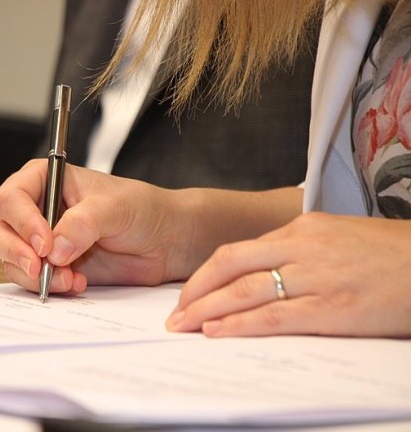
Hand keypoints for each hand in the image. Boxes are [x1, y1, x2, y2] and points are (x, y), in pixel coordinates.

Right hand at [0, 160, 194, 294]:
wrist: (164, 241)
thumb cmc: (142, 209)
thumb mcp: (116, 207)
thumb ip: (84, 224)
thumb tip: (54, 249)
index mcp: (43, 180)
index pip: (11, 198)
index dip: (22, 222)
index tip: (45, 243)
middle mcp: (34, 210)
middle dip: (12, 252)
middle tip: (39, 269)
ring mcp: (39, 242)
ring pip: (9, 261)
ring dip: (36, 275)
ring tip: (72, 279)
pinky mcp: (51, 268)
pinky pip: (31, 282)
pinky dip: (49, 287)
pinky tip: (78, 283)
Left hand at [166, 212, 410, 337]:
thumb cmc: (386, 253)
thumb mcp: (335, 237)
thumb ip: (295, 250)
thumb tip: (258, 270)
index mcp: (300, 229)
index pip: (236, 251)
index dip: (204, 275)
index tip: (186, 293)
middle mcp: (302, 248)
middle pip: (230, 266)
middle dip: (195, 292)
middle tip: (174, 315)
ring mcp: (316, 277)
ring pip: (245, 291)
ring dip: (207, 310)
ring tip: (184, 326)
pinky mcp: (333, 307)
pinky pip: (275, 316)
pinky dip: (240, 324)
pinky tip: (218, 332)